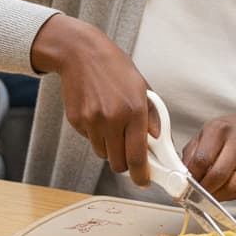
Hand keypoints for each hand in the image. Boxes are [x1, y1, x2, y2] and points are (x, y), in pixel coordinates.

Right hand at [30, 15, 158, 184]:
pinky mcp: (77, 121)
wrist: (82, 54)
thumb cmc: (115, 69)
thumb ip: (152, 117)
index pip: (138, 156)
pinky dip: (96, 135)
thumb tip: (158, 143)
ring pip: (103, 154)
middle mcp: (113, 119)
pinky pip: (90, 140)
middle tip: (129, 155)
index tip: (144, 181)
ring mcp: (92, 121)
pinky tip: (98, 114)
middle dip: (125, 164)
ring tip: (112, 125)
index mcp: (134, 110)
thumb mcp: (142, 88)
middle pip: (118, 163)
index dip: (142, 175)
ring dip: (110, 148)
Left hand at [182, 115, 235, 200]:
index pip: (201, 160)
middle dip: (203, 190)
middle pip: (217, 175)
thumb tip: (179, 177)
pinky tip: (222, 191)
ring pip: (232, 186)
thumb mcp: (204, 136)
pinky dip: (228, 195)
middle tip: (195, 195)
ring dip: (216, 196)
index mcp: (218, 130)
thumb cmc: (225, 135)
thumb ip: (190, 155)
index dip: (191, 178)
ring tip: (208, 194)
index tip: (184, 187)